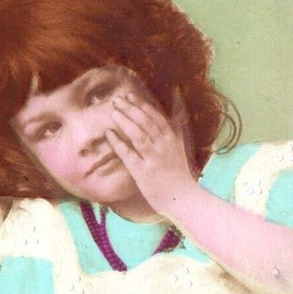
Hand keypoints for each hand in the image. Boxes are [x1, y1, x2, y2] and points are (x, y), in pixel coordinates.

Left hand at [105, 90, 198, 217]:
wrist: (183, 198)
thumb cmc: (178, 171)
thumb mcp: (180, 144)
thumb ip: (176, 123)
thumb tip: (178, 97)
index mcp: (172, 138)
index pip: (156, 116)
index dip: (141, 105)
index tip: (129, 95)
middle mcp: (164, 146)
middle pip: (146, 122)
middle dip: (130, 109)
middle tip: (116, 99)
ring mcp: (154, 159)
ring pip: (138, 135)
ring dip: (125, 122)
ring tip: (113, 112)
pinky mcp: (143, 172)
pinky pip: (129, 154)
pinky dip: (119, 143)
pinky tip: (109, 133)